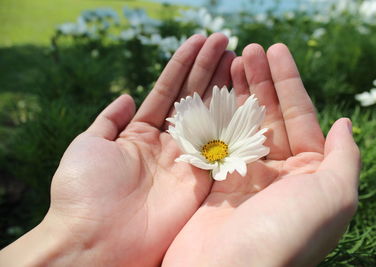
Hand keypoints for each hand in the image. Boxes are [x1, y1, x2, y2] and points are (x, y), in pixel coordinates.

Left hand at [0, 33, 235, 265]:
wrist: (95, 240)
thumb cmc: (83, 192)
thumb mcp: (88, 144)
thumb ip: (110, 120)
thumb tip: (127, 96)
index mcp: (140, 135)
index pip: (167, 91)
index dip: (182, 65)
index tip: (198, 40)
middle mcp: (167, 145)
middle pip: (193, 98)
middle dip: (208, 68)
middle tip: (224, 40)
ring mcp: (186, 161)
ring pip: (210, 116)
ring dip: (223, 85)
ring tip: (235, 55)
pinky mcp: (201, 181)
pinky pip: (219, 145)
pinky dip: (232, 120)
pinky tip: (244, 92)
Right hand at [163, 44, 359, 265]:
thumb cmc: (285, 236)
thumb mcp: (333, 197)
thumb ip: (344, 159)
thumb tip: (344, 125)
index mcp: (308, 176)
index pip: (300, 117)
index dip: (289, 82)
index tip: (276, 50)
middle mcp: (276, 175)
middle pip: (268, 115)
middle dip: (261, 81)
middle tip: (249, 48)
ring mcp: (242, 177)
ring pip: (240, 123)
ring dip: (237, 91)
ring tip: (231, 60)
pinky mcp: (212, 182)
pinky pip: (214, 140)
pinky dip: (212, 114)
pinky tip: (210, 91)